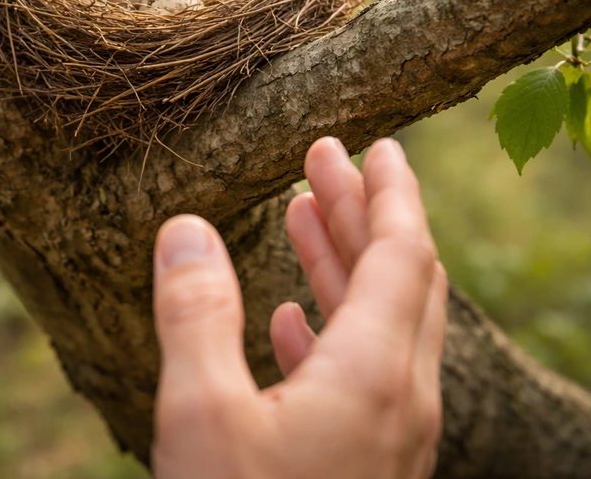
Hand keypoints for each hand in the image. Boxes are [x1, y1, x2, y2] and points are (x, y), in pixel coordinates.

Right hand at [152, 137, 446, 478]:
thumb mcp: (202, 414)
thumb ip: (197, 316)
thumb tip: (187, 229)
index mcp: (373, 376)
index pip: (402, 255)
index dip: (390, 192)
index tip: (377, 145)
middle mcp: (403, 403)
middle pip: (400, 282)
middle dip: (361, 213)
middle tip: (323, 161)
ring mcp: (394, 441)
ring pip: (384, 326)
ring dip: (344, 264)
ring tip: (303, 216)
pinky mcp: (372, 469)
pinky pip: (368, 376)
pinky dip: (334, 329)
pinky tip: (292, 321)